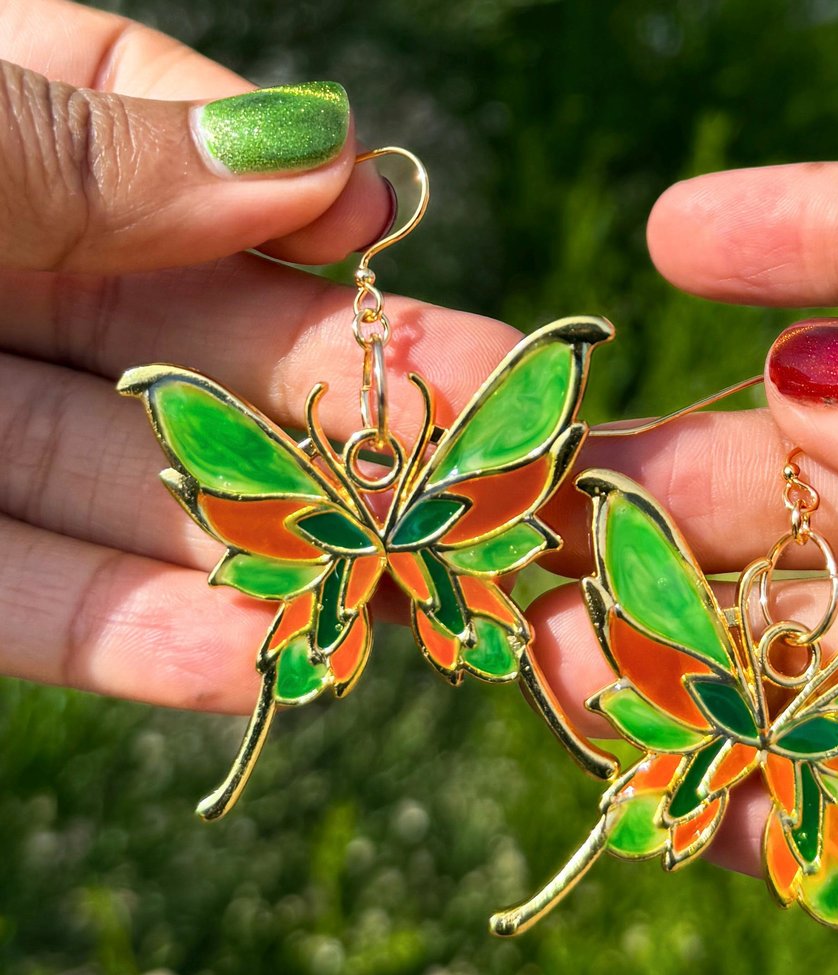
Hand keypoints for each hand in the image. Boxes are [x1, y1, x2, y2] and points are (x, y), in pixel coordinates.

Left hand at [0, 0, 518, 708]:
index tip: (377, 229)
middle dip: (339, 414)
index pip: (164, 144)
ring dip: (269, 554)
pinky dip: (132, 639)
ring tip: (403, 601)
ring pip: (136, 496)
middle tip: (487, 467)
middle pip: (195, 351)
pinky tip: (247, 666)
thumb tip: (329, 158)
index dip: (285, 195)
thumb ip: (99, 142)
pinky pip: (25, 606)